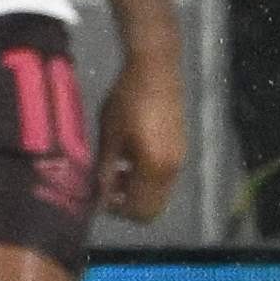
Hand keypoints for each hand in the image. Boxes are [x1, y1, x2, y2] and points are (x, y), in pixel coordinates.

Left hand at [92, 53, 187, 224]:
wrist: (155, 69)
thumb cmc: (128, 99)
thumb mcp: (110, 135)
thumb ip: (105, 170)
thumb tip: (98, 196)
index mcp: (154, 168)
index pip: (139, 210)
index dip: (117, 210)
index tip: (98, 199)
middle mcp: (172, 169)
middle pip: (153, 208)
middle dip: (129, 204)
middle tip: (106, 188)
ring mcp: (179, 159)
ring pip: (159, 193)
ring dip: (137, 191)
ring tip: (114, 171)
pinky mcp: (180, 148)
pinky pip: (164, 177)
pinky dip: (146, 178)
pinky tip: (128, 158)